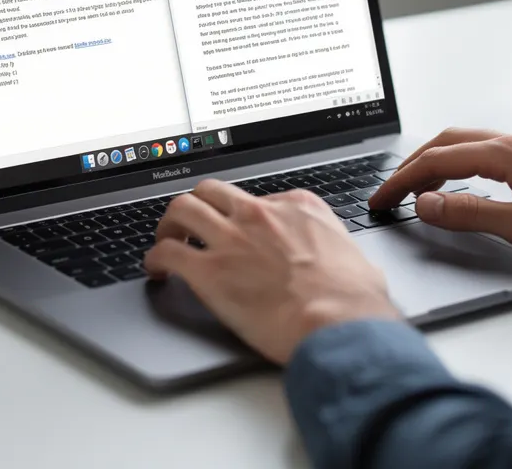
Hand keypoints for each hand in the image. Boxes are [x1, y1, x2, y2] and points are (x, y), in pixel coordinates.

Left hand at [144, 180, 401, 364]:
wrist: (337, 321)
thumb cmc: (353, 298)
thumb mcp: (356, 257)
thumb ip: (339, 252)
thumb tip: (350, 268)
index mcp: (296, 207)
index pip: (258, 197)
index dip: (244, 215)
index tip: (240, 229)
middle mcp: (259, 215)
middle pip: (212, 191)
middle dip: (198, 205)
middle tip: (191, 224)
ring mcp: (231, 239)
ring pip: (182, 209)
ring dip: (169, 224)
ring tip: (166, 240)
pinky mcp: (208, 271)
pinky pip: (167, 253)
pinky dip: (155, 259)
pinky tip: (155, 270)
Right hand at [370, 129, 511, 269]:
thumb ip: (469, 214)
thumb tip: (425, 203)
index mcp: (507, 153)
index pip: (437, 160)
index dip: (402, 181)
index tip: (380, 199)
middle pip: (448, 142)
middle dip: (412, 165)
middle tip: (389, 190)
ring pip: (469, 142)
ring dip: (436, 160)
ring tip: (417, 183)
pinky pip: (489, 149)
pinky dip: (462, 161)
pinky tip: (465, 178)